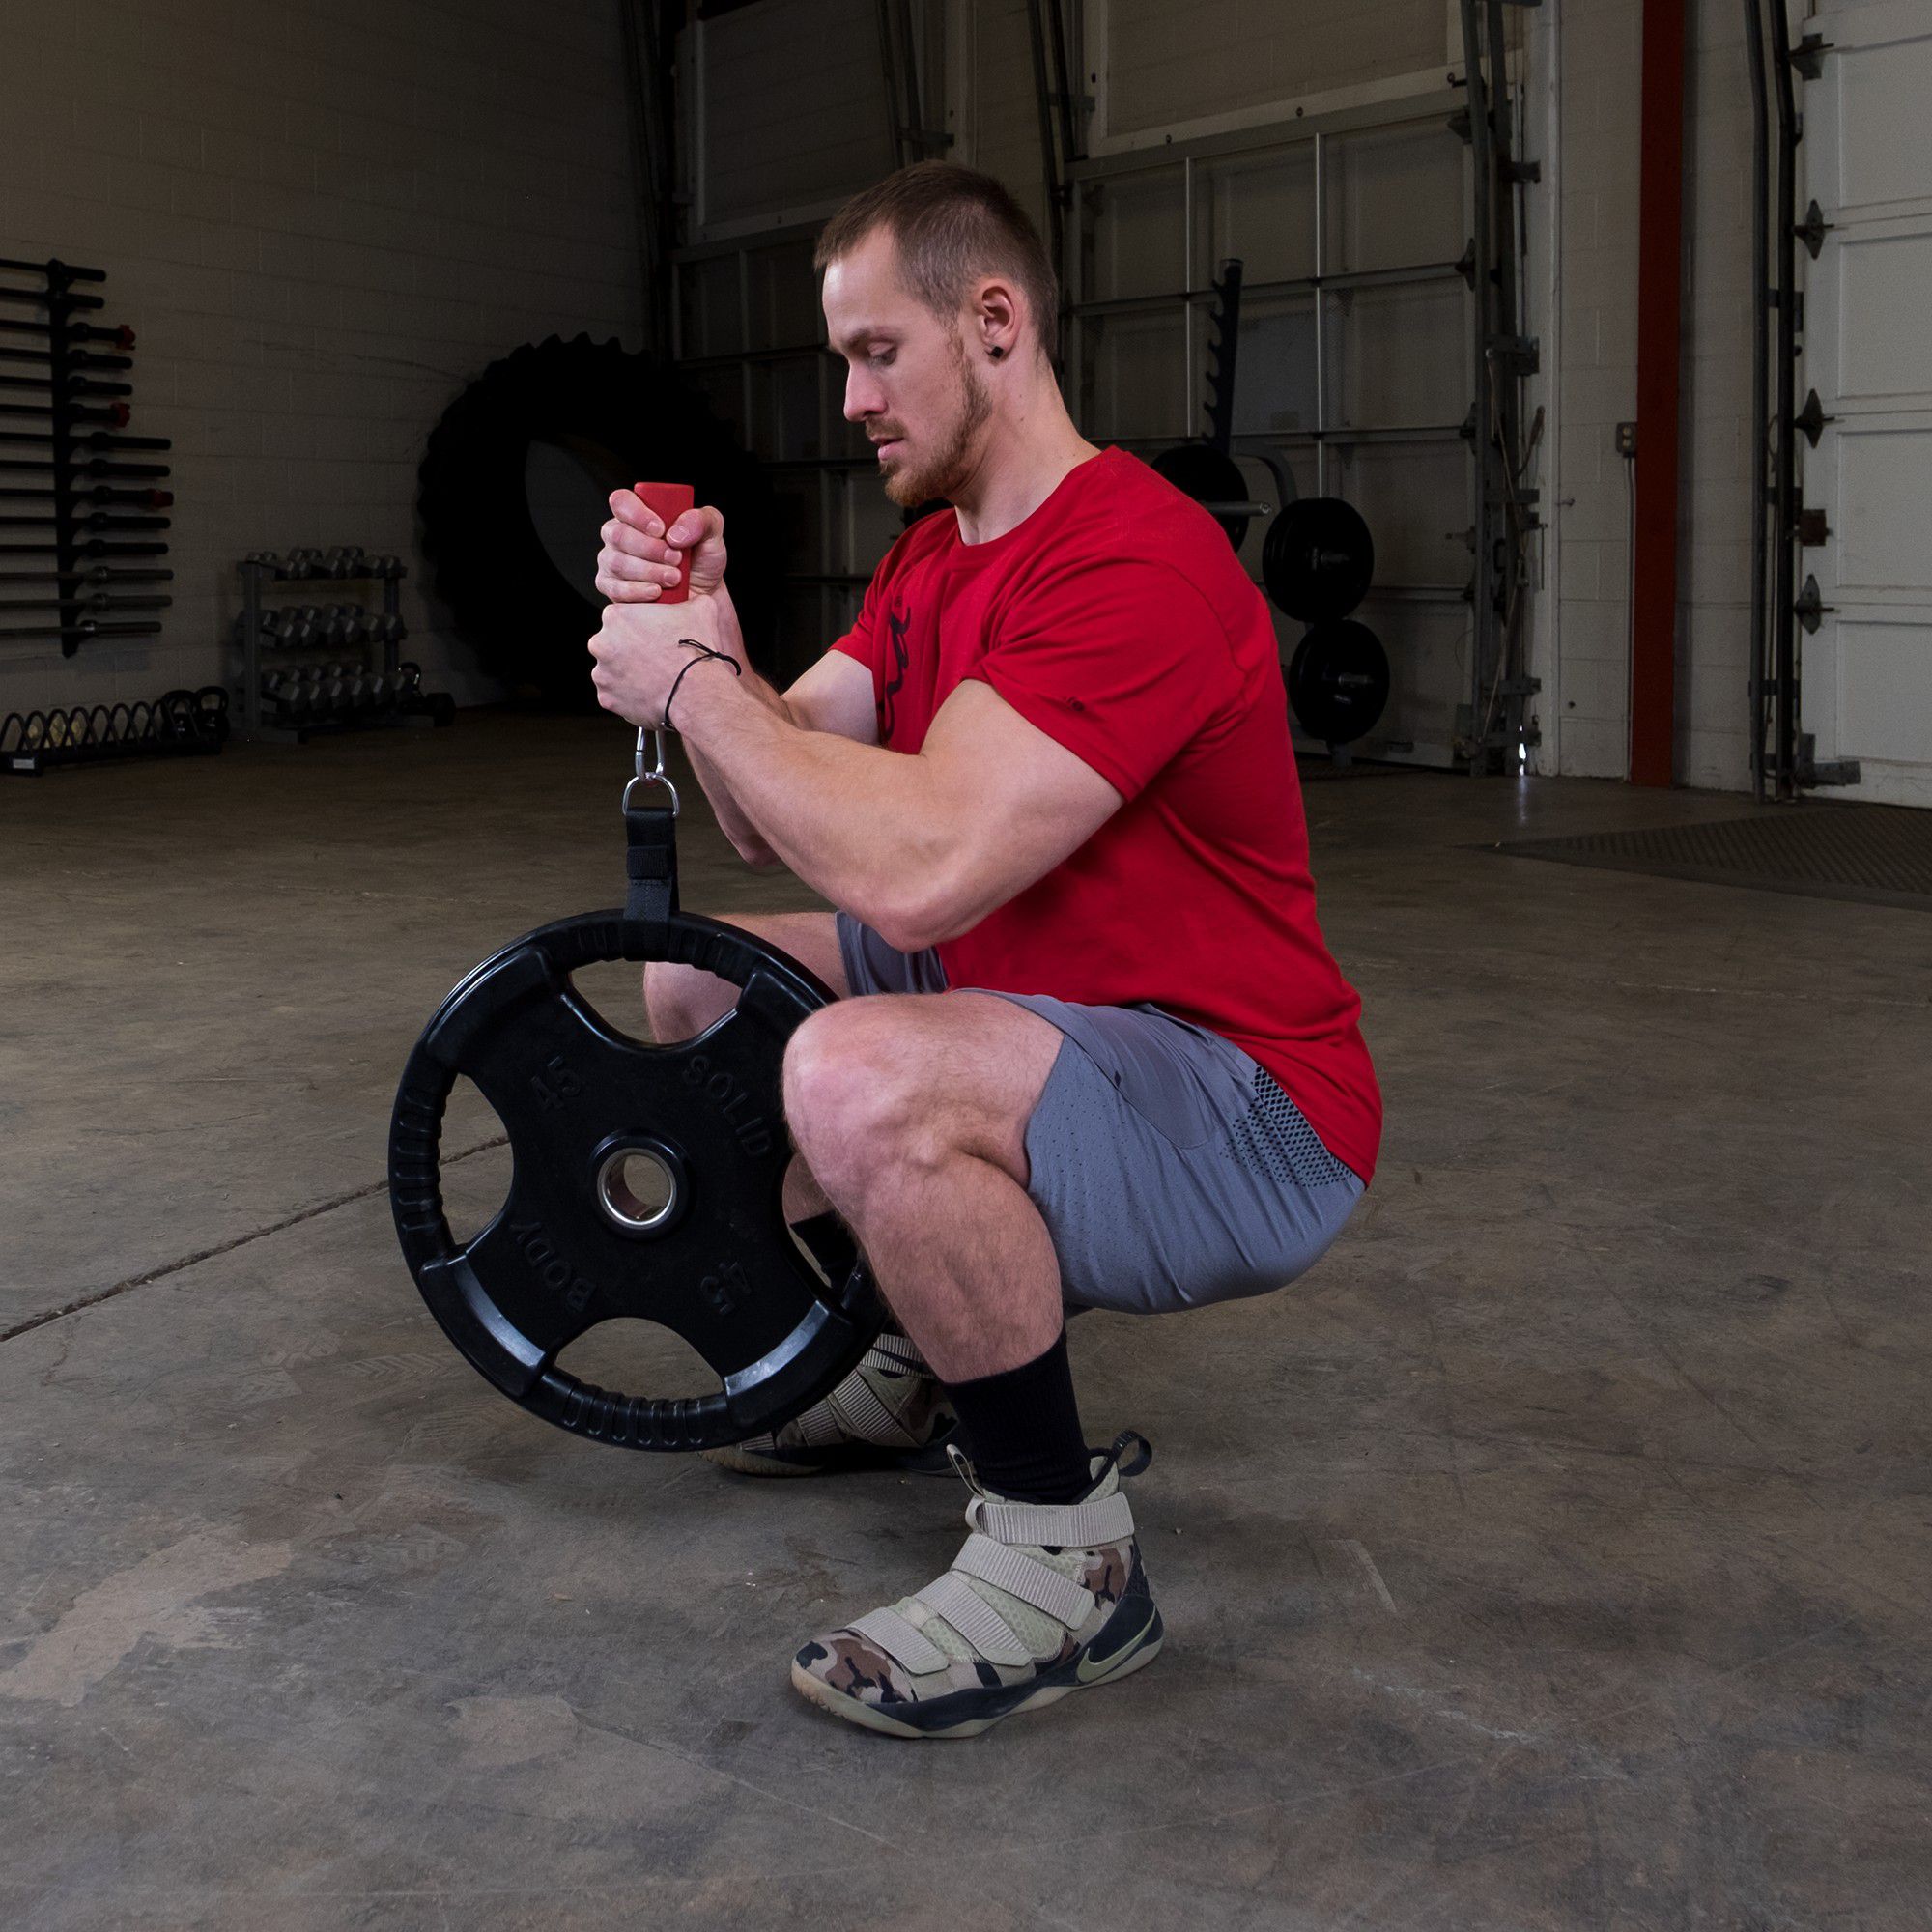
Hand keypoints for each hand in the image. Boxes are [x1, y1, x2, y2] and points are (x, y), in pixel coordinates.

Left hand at [588, 593, 726, 729]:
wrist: (695, 691)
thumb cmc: (694, 650)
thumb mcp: (699, 609)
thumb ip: (689, 599)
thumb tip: (696, 597)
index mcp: (615, 616)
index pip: (621, 617)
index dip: (639, 627)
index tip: (652, 636)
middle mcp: (600, 643)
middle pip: (611, 644)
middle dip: (628, 651)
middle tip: (653, 658)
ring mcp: (601, 673)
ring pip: (611, 670)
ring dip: (627, 673)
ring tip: (652, 678)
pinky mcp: (606, 698)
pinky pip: (614, 695)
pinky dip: (627, 695)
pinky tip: (648, 693)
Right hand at [597, 491, 729, 603]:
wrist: (703, 597)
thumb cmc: (702, 561)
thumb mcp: (712, 534)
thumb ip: (703, 520)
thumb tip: (674, 533)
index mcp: (637, 514)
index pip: (622, 501)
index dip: (637, 514)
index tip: (661, 530)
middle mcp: (619, 535)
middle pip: (618, 534)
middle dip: (650, 549)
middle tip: (676, 558)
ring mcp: (612, 561)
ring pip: (617, 562)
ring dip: (649, 571)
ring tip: (674, 577)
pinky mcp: (611, 588)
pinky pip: (614, 588)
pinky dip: (638, 591)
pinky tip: (656, 592)